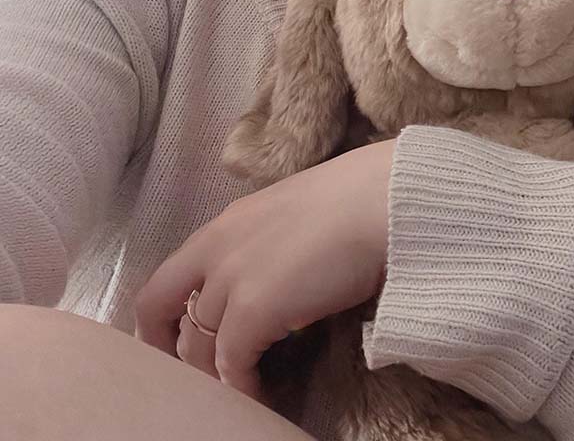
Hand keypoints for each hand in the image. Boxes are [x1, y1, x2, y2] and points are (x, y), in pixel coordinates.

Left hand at [133, 137, 397, 403]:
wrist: (385, 202)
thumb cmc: (361, 201)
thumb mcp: (297, 214)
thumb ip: (273, 243)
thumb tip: (282, 275)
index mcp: (227, 224)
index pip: (167, 279)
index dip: (161, 319)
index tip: (174, 343)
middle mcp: (216, 249)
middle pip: (167, 315)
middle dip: (178, 352)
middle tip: (201, 378)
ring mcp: (232, 279)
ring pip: (198, 346)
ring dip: (214, 375)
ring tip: (238, 393)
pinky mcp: (254, 310)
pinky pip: (232, 364)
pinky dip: (241, 386)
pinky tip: (259, 397)